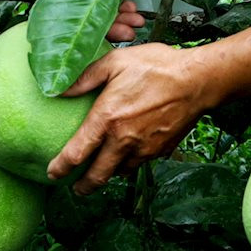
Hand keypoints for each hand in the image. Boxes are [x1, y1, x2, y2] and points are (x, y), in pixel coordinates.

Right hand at [46, 0, 142, 35]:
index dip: (93, 32)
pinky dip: (115, 2)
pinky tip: (129, 7)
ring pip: (94, 6)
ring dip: (117, 14)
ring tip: (134, 20)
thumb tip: (102, 28)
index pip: (70, 20)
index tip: (112, 39)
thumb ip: (99, 3)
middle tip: (129, 31)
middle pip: (83, 15)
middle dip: (111, 25)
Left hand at [47, 42, 222, 189]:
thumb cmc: (156, 66)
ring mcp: (144, 148)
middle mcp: (124, 140)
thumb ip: (84, 78)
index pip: (77, 153)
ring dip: (108, 174)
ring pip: (120, 171)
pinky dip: (129, 163)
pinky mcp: (160, 150)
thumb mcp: (114, 62)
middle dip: (83, 186)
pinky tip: (128, 153)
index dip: (61, 167)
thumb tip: (59, 89)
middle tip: (76, 188)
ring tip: (101, 169)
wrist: (197, 80)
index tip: (52, 173)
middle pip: (98, 176)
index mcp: (107, 119)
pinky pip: (139, 163)